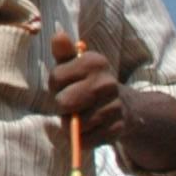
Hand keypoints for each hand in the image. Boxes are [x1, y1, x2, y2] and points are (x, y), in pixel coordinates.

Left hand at [47, 32, 125, 146]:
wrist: (120, 105)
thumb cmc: (86, 82)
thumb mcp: (73, 64)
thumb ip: (63, 52)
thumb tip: (58, 35)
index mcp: (95, 62)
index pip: (56, 78)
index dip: (55, 85)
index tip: (65, 84)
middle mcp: (107, 82)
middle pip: (64, 102)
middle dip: (62, 106)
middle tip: (71, 102)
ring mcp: (115, 106)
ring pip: (76, 124)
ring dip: (72, 124)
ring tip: (81, 115)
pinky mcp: (118, 128)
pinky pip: (86, 140)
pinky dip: (82, 138)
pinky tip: (89, 128)